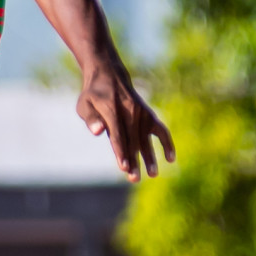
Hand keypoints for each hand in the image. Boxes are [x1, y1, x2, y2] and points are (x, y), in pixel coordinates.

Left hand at [76, 66, 174, 182]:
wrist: (109, 77)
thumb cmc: (94, 96)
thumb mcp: (85, 105)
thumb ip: (90, 118)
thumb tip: (97, 132)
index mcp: (112, 110)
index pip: (117, 135)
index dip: (120, 152)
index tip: (124, 167)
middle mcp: (130, 112)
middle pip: (132, 141)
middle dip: (134, 161)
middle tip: (134, 178)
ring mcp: (142, 114)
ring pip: (146, 139)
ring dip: (150, 157)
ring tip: (153, 174)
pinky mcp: (149, 115)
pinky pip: (161, 131)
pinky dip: (167, 143)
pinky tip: (170, 158)